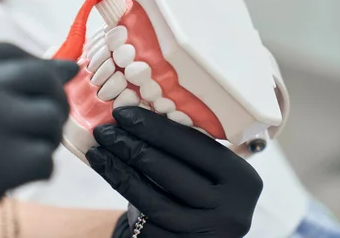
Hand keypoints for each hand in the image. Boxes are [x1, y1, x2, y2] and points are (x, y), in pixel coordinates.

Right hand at [0, 43, 78, 237]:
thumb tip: (59, 68)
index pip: (17, 53)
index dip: (36, 73)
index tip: (41, 88)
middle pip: (43, 80)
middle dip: (51, 101)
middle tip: (40, 123)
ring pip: (49, 121)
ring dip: (43, 138)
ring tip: (20, 152)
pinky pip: (43, 160)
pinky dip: (37, 169)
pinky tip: (14, 176)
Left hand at [88, 107, 262, 237]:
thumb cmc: (199, 195)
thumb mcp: (206, 172)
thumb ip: (185, 150)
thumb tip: (134, 114)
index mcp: (241, 178)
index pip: (192, 145)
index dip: (153, 127)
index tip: (123, 113)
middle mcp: (231, 209)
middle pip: (169, 170)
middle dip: (130, 145)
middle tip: (104, 130)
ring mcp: (206, 232)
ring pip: (152, 197)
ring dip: (119, 169)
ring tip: (97, 150)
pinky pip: (145, 218)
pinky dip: (122, 190)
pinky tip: (107, 172)